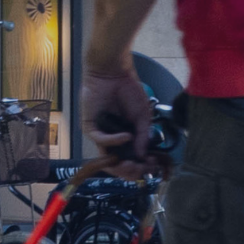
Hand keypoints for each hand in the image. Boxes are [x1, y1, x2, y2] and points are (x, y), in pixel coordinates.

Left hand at [83, 59, 155, 179]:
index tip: (153, 166)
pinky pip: (101, 140)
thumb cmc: (129, 91)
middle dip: (131, 171)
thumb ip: (143, 137)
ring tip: (133, 162)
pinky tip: (126, 135)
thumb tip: (143, 156)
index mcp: (126, 139)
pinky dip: (114, 141)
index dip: (142, 167)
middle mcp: (113, 140)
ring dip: (120, 163)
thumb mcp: (143, 117)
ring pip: (107, 158)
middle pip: (118, 165)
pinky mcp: (90, 127)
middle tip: (141, 169)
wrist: (114, 72)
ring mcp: (101, 135)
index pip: (131, 160)